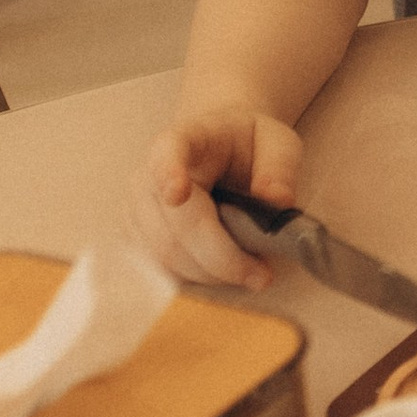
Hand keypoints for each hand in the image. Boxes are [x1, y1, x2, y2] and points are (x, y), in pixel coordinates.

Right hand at [134, 101, 303, 291]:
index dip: (168, 173)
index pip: (168, 152)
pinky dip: (199, 277)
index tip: (177, 194)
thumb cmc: (247, 145)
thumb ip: (280, 167)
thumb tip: (278, 201)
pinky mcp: (137, 238)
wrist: (220, 150)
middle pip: (174, 229)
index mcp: (185, 139)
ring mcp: (137, 209)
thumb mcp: (277, 142)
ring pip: (168, 258)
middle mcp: (148, 175)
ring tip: (251, 271)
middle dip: (221, 259)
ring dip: (213, 273)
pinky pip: (162, 270)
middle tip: (262, 275)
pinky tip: (226, 270)